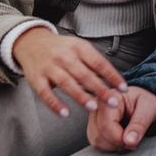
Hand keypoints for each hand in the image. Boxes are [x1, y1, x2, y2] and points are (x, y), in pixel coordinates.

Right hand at [12, 27, 127, 116]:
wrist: (31, 42)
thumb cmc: (61, 48)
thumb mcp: (79, 48)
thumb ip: (93, 63)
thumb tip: (112, 80)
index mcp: (79, 47)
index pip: (99, 62)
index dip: (113, 76)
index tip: (123, 88)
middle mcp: (64, 56)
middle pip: (85, 74)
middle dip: (101, 89)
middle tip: (113, 102)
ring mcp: (49, 67)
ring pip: (67, 83)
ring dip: (81, 97)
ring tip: (93, 108)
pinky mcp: (36, 79)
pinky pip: (46, 93)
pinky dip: (56, 104)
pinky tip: (66, 113)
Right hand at [88, 85, 155, 150]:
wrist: (143, 101)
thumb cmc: (146, 101)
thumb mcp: (148, 108)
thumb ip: (140, 124)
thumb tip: (130, 141)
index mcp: (109, 97)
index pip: (106, 125)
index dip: (119, 138)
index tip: (134, 141)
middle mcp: (97, 106)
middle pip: (98, 135)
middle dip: (117, 143)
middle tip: (133, 140)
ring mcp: (93, 117)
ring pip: (96, 141)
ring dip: (114, 146)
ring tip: (129, 139)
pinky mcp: (94, 126)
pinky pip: (97, 143)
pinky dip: (110, 146)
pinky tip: (122, 139)